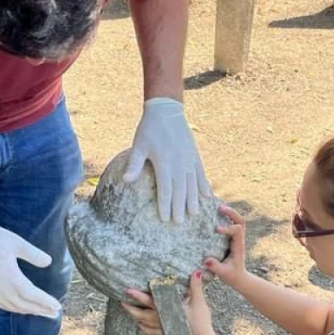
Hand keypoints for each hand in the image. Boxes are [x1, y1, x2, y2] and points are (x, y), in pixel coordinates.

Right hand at [0, 217, 60, 316]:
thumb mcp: (16, 242)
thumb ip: (33, 254)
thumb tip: (49, 262)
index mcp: (11, 278)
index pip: (32, 295)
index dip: (45, 302)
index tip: (57, 306)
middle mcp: (2, 289)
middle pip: (25, 305)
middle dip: (41, 310)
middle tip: (55, 313)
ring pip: (14, 307)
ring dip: (29, 311)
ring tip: (42, 312)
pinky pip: (3, 305)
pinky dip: (15, 309)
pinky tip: (20, 308)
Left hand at [122, 271, 214, 334]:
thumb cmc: (200, 320)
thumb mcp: (198, 301)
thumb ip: (195, 286)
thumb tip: (196, 271)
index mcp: (168, 309)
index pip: (150, 300)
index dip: (138, 295)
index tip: (128, 290)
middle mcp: (162, 318)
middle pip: (142, 313)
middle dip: (131, 307)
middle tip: (122, 301)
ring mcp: (162, 328)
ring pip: (144, 322)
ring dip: (135, 316)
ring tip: (128, 310)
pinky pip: (151, 332)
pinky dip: (144, 328)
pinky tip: (140, 325)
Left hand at [123, 98, 211, 222]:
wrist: (166, 111)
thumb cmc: (149, 129)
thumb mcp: (138, 145)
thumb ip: (134, 164)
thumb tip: (126, 180)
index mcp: (164, 162)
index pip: (165, 188)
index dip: (165, 204)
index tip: (165, 218)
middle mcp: (178, 163)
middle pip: (180, 189)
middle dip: (179, 207)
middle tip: (179, 223)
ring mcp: (189, 159)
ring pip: (192, 184)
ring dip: (193, 200)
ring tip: (194, 214)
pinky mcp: (195, 155)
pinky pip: (201, 173)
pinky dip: (204, 185)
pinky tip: (207, 196)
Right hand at [203, 204, 247, 286]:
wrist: (239, 277)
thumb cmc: (232, 276)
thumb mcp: (223, 274)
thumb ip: (216, 267)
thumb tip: (206, 259)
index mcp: (238, 246)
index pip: (238, 231)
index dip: (228, 227)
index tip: (216, 229)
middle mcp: (239, 239)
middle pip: (240, 221)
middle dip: (231, 213)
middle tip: (219, 207)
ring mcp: (236, 237)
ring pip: (237, 220)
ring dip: (229, 212)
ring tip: (218, 206)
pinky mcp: (231, 238)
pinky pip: (231, 223)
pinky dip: (226, 216)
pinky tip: (215, 212)